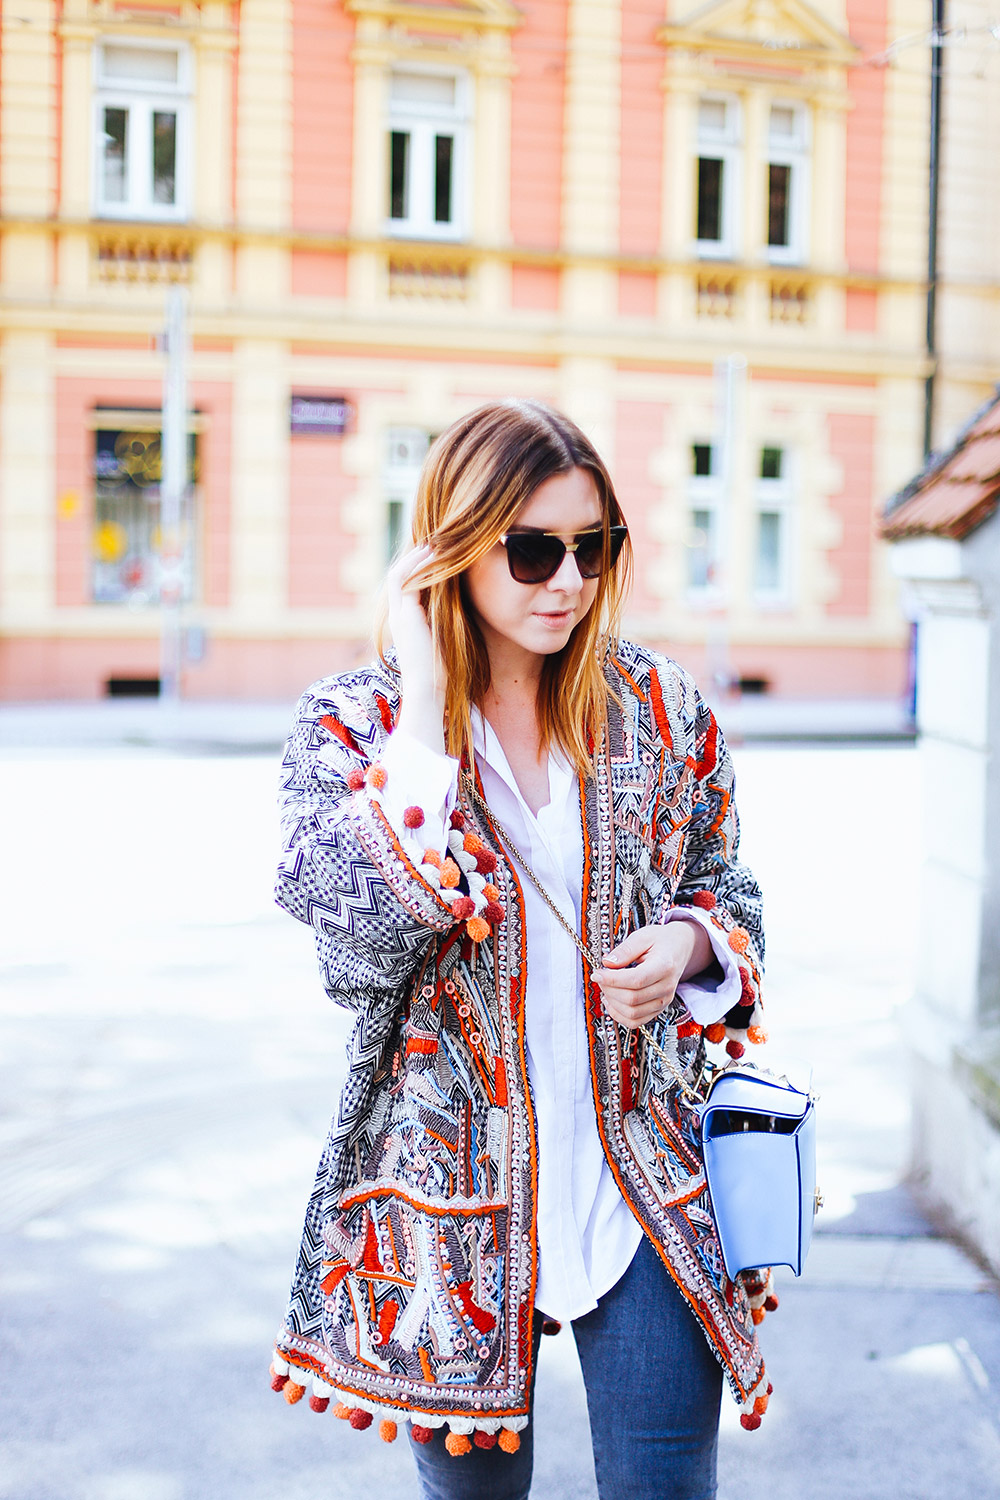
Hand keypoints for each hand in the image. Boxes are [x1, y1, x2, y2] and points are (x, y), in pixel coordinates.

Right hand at [387, 544, 446, 754]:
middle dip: (416, 557)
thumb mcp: (447, 641)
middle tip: (438, 541)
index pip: (409, 586)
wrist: (430, 692)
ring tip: (436, 544)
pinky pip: (404, 579)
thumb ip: (449, 624)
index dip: (421, 569)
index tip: (442, 556)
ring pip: (399, 573)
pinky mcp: (404, 615)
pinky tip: (435, 556)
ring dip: (416, 556)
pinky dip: (417, 565)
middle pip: (400, 575)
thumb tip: (469, 612)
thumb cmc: (443, 674)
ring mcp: (398, 615)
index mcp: (407, 622)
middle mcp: (398, 616)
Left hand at [592, 922, 713, 1028]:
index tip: (597, 973)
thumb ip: (625, 950)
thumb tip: (607, 963)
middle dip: (609, 989)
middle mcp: (666, 987)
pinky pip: (636, 1021)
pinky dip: (619, 1015)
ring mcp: (664, 1000)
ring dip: (613, 1003)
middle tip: (600, 976)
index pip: (636, 980)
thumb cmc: (661, 941)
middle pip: (632, 999)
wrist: (680, 949)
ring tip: (606, 987)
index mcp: (664, 966)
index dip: (613, 979)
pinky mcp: (659, 1008)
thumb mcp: (643, 936)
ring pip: (633, 1013)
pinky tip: (611, 1001)